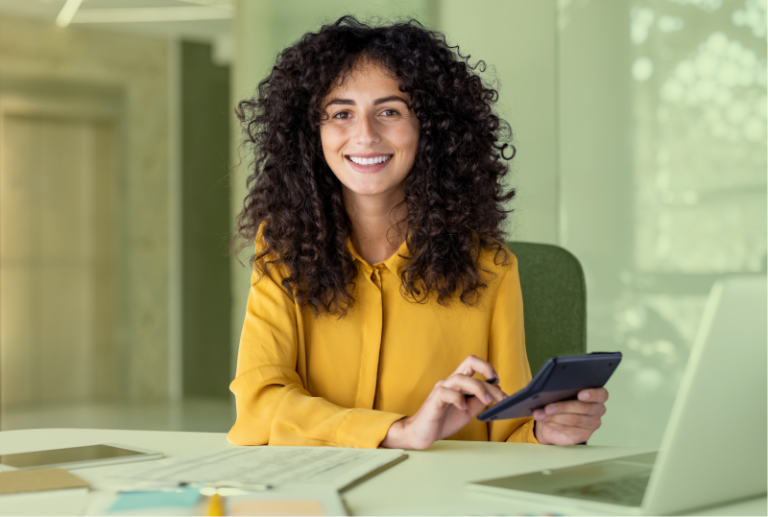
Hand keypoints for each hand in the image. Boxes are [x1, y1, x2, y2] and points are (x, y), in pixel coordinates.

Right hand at [381, 355, 505, 448]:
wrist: (422, 433)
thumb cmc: (443, 420)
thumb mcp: (468, 411)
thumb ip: (480, 400)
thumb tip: (497, 390)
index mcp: (458, 383)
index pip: (473, 364)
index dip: (488, 368)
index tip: (498, 382)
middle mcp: (450, 382)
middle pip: (469, 362)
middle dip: (488, 372)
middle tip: (499, 393)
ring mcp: (441, 389)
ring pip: (460, 378)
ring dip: (478, 388)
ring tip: (487, 401)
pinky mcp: (434, 400)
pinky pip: (446, 392)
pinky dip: (458, 399)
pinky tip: (463, 408)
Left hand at [533, 388, 607, 444]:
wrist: (555, 420)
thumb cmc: (562, 401)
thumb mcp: (562, 392)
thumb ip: (562, 389)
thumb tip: (549, 389)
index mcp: (598, 396)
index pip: (601, 394)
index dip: (592, 394)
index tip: (580, 394)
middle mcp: (598, 410)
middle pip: (583, 408)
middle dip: (563, 407)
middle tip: (547, 407)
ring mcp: (592, 424)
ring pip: (574, 420)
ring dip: (554, 417)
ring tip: (540, 414)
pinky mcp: (583, 435)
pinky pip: (567, 429)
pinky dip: (553, 423)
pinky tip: (544, 419)